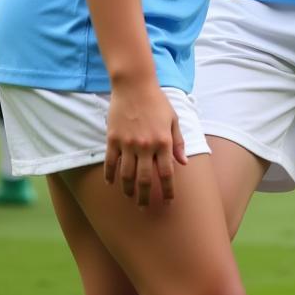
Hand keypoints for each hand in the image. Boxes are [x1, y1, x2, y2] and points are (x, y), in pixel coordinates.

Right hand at [104, 80, 186, 206]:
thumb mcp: (173, 119)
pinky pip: (110, 163)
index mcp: (163, 141)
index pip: (166, 173)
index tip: (169, 201)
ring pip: (126, 175)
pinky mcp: (113, 140)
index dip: (168, 190)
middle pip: (144, 180)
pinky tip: (112, 183)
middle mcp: (146, 146)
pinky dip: (110, 176)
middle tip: (144, 208)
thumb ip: (178, 142)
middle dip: (145, 197)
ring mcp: (127, 144)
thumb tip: (183, 163)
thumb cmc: (157, 102)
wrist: (135, 85)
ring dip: (127, 190)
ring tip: (129, 197)